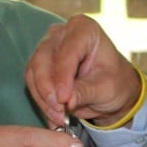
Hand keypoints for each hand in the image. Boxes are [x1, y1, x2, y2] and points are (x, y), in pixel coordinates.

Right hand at [26, 15, 141, 128]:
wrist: (109, 89)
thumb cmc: (114, 82)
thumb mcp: (106, 89)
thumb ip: (86, 92)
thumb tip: (67, 101)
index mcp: (84, 29)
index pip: (68, 51)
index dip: (63, 76)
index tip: (63, 99)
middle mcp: (62, 33)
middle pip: (43, 58)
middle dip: (48, 88)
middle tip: (58, 110)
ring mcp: (48, 47)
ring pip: (33, 71)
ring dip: (43, 97)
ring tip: (58, 117)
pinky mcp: (39, 64)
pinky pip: (32, 82)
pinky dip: (40, 100)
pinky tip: (52, 115)